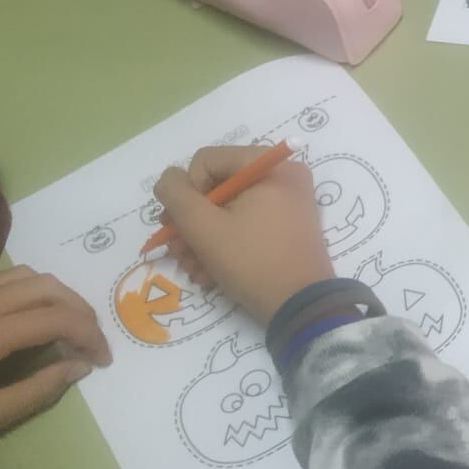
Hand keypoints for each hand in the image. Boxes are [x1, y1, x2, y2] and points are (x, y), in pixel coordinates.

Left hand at [0, 267, 111, 449]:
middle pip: (49, 287)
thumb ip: (33, 394)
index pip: (56, 319)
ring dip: (61, 296)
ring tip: (70, 328)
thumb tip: (78, 367)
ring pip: (31, 275)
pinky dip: (36, 291)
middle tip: (93, 343)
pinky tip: (37, 317)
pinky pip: (8, 278)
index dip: (90, 335)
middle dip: (83, 312)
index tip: (102, 360)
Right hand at [153, 146, 334, 325]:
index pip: (206, 160)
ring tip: (193, 269)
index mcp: (270, 165)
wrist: (300, 307)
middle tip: (177, 251)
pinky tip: (209, 274)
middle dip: (191, 223)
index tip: (184, 225)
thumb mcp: (204, 227)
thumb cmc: (253, 261)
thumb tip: (168, 179)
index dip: (187, 192)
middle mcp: (282, 176)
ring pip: (227, 210)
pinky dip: (224, 247)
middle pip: (216, 187)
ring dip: (202, 240)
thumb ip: (176, 196)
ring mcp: (286, 203)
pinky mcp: (285, 227)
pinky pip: (245, 225)